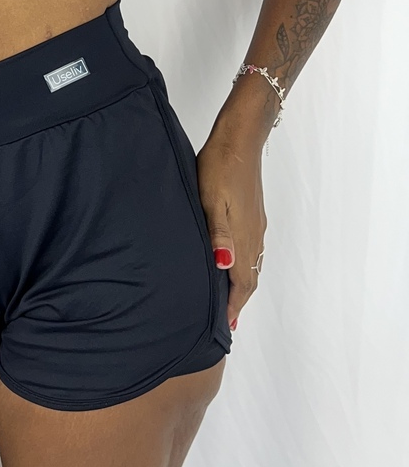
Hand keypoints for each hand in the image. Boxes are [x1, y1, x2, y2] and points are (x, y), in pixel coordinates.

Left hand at [194, 134, 267, 329]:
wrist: (238, 141)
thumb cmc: (218, 168)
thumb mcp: (210, 201)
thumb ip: (218, 235)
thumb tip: (226, 265)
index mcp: (244, 236)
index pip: (243, 281)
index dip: (235, 304)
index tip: (227, 325)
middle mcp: (255, 235)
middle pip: (251, 277)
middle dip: (239, 300)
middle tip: (228, 320)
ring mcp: (256, 224)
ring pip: (253, 263)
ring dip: (242, 283)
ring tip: (229, 298)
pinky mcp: (253, 213)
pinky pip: (252, 249)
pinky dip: (244, 264)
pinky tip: (233, 261)